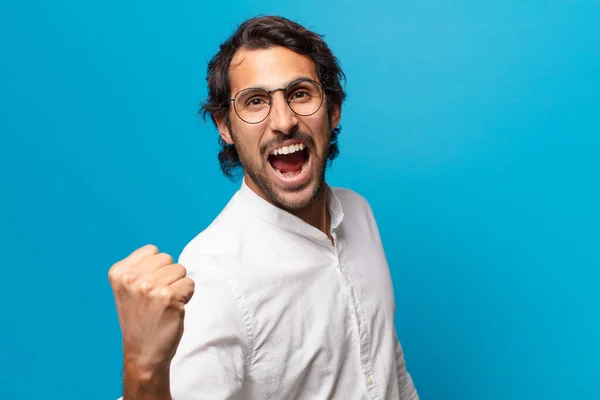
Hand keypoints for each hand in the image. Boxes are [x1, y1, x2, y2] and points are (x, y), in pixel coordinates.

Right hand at [108, 244, 194, 372]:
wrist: (143, 352)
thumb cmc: (140, 318)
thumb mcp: (128, 289)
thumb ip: (140, 268)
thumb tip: (161, 254)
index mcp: (118, 273)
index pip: (152, 250)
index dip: (156, 268)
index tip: (147, 288)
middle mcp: (131, 279)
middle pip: (168, 258)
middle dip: (168, 275)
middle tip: (157, 298)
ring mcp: (149, 288)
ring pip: (180, 270)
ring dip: (178, 286)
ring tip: (164, 303)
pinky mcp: (168, 298)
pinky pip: (190, 284)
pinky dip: (186, 296)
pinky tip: (173, 309)